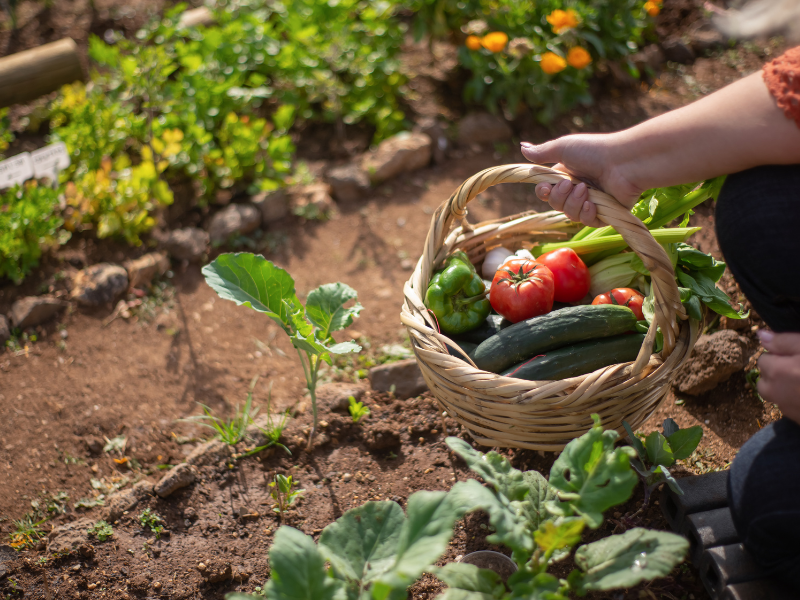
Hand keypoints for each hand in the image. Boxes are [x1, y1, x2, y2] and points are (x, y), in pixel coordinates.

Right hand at [520, 134, 643, 227]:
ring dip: (574, 204)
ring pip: (570, 215)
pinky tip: (592, 205)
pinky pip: (587, 222)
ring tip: (586, 190)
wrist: (624, 162)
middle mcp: (578, 189)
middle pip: (555, 205)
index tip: (545, 188)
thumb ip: (542, 152)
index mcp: (567, 175)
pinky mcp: (605, 214)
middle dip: (559, 197)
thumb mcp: (564, 148)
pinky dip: (587, 214)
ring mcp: (591, 202)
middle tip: (570, 185)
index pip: (546, 191)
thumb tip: (522, 147)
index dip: (543, 192)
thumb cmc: (595, 151)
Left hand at [756, 330, 799, 423]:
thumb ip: (784, 341)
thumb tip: (760, 335)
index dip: (779, 355)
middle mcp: (778, 393)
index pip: (763, 360)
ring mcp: (789, 410)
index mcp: (778, 372)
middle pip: (765, 381)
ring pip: (776, 396)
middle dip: (777, 374)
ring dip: (785, 389)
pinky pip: (790, 408)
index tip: (796, 354)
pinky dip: (797, 401)